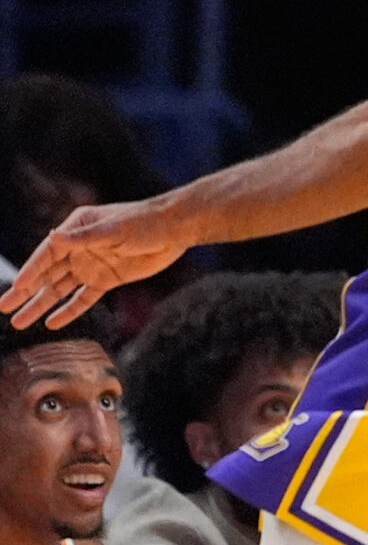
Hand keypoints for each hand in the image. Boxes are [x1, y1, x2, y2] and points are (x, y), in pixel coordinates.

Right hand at [0, 193, 192, 329]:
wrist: (175, 230)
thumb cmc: (144, 222)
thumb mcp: (114, 228)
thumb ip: (84, 237)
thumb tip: (54, 236)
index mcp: (78, 228)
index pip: (48, 252)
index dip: (31, 270)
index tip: (15, 287)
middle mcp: (80, 248)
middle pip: (48, 273)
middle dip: (26, 291)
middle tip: (4, 307)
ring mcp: (92, 265)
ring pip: (61, 289)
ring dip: (41, 304)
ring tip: (19, 321)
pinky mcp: (106, 280)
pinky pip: (83, 298)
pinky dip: (69, 311)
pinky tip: (52, 323)